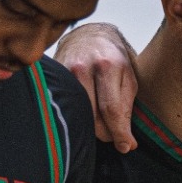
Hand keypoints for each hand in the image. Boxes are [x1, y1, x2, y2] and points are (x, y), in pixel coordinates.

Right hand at [55, 23, 139, 152]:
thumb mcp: (128, 76)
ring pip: (77, 114)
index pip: (112, 110)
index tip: (125, 147)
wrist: (88, 35)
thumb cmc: (113, 58)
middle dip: (106, 133)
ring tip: (100, 124)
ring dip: (90, 127)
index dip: (119, 133)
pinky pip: (64, 105)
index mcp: (109, 66)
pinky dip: (75, 116)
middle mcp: (84, 67)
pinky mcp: (53, 76)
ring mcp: (64, 71)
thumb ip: (127, 107)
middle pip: (93, 116)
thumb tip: (126, 142)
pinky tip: (83, 115)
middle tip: (113, 135)